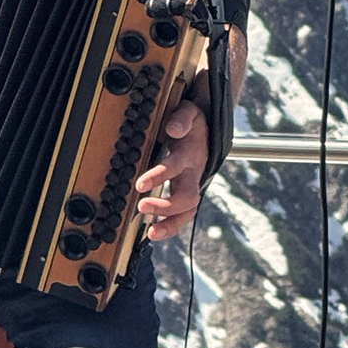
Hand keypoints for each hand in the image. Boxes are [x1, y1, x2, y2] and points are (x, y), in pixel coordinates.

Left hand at [135, 99, 206, 242]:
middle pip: (188, 197)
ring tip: (151, 234)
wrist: (206, 132)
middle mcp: (193, 173)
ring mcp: (192, 185)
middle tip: (142, 207)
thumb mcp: (189, 112)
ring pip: (188, 211)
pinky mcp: (187, 193)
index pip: (176, 166)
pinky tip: (154, 234)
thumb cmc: (192, 123)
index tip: (140, 185)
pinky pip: (183, 215)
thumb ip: (182, 118)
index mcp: (191, 153)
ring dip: (170, 224)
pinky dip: (170, 226)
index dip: (159, 176)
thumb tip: (173, 129)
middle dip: (166, 206)